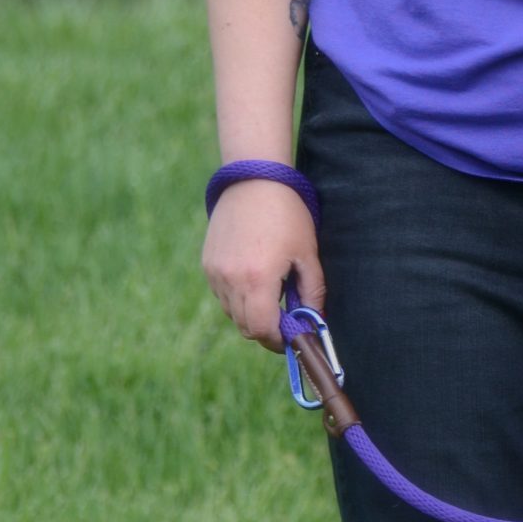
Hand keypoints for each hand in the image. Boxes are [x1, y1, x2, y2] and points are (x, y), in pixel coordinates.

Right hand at [201, 179, 324, 351]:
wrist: (253, 181)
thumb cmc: (287, 215)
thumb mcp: (308, 254)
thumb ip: (313, 292)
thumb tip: (315, 321)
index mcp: (257, 279)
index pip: (261, 329)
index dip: (278, 340)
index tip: (292, 337)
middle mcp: (230, 279)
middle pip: (245, 326)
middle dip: (266, 329)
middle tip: (286, 320)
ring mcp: (215, 272)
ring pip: (231, 312)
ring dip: (251, 313)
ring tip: (271, 291)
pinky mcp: (207, 264)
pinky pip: (222, 294)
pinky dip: (237, 296)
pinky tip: (254, 276)